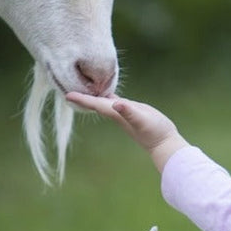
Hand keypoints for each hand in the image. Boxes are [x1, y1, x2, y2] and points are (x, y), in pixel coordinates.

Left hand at [66, 92, 189, 171]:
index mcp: (116, 114)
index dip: (82, 99)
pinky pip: (114, 101)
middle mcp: (116, 114)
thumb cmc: (154, 132)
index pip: (95, 104)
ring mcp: (123, 113)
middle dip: (82, 97)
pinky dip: (107, 95)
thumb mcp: (142, 119)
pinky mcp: (131, 111)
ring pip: (103, 102)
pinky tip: (105, 91)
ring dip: (92, 96)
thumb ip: (129, 112)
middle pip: (95, 104)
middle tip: (67, 89)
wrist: (164, 143)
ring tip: (82, 87)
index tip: (66, 95)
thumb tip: (117, 104)